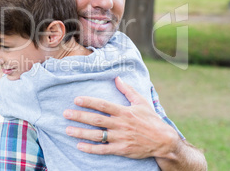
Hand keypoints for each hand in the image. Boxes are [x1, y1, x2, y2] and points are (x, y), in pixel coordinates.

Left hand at [63, 77, 179, 158]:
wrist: (164, 141)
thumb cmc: (151, 120)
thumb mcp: (141, 102)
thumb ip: (128, 90)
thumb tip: (117, 78)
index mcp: (124, 112)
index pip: (103, 105)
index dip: (89, 102)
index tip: (77, 100)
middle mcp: (121, 124)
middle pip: (97, 119)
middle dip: (80, 116)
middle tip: (65, 114)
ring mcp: (120, 138)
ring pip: (97, 135)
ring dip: (81, 133)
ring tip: (67, 130)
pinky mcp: (121, 150)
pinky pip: (103, 150)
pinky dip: (91, 149)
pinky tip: (79, 146)